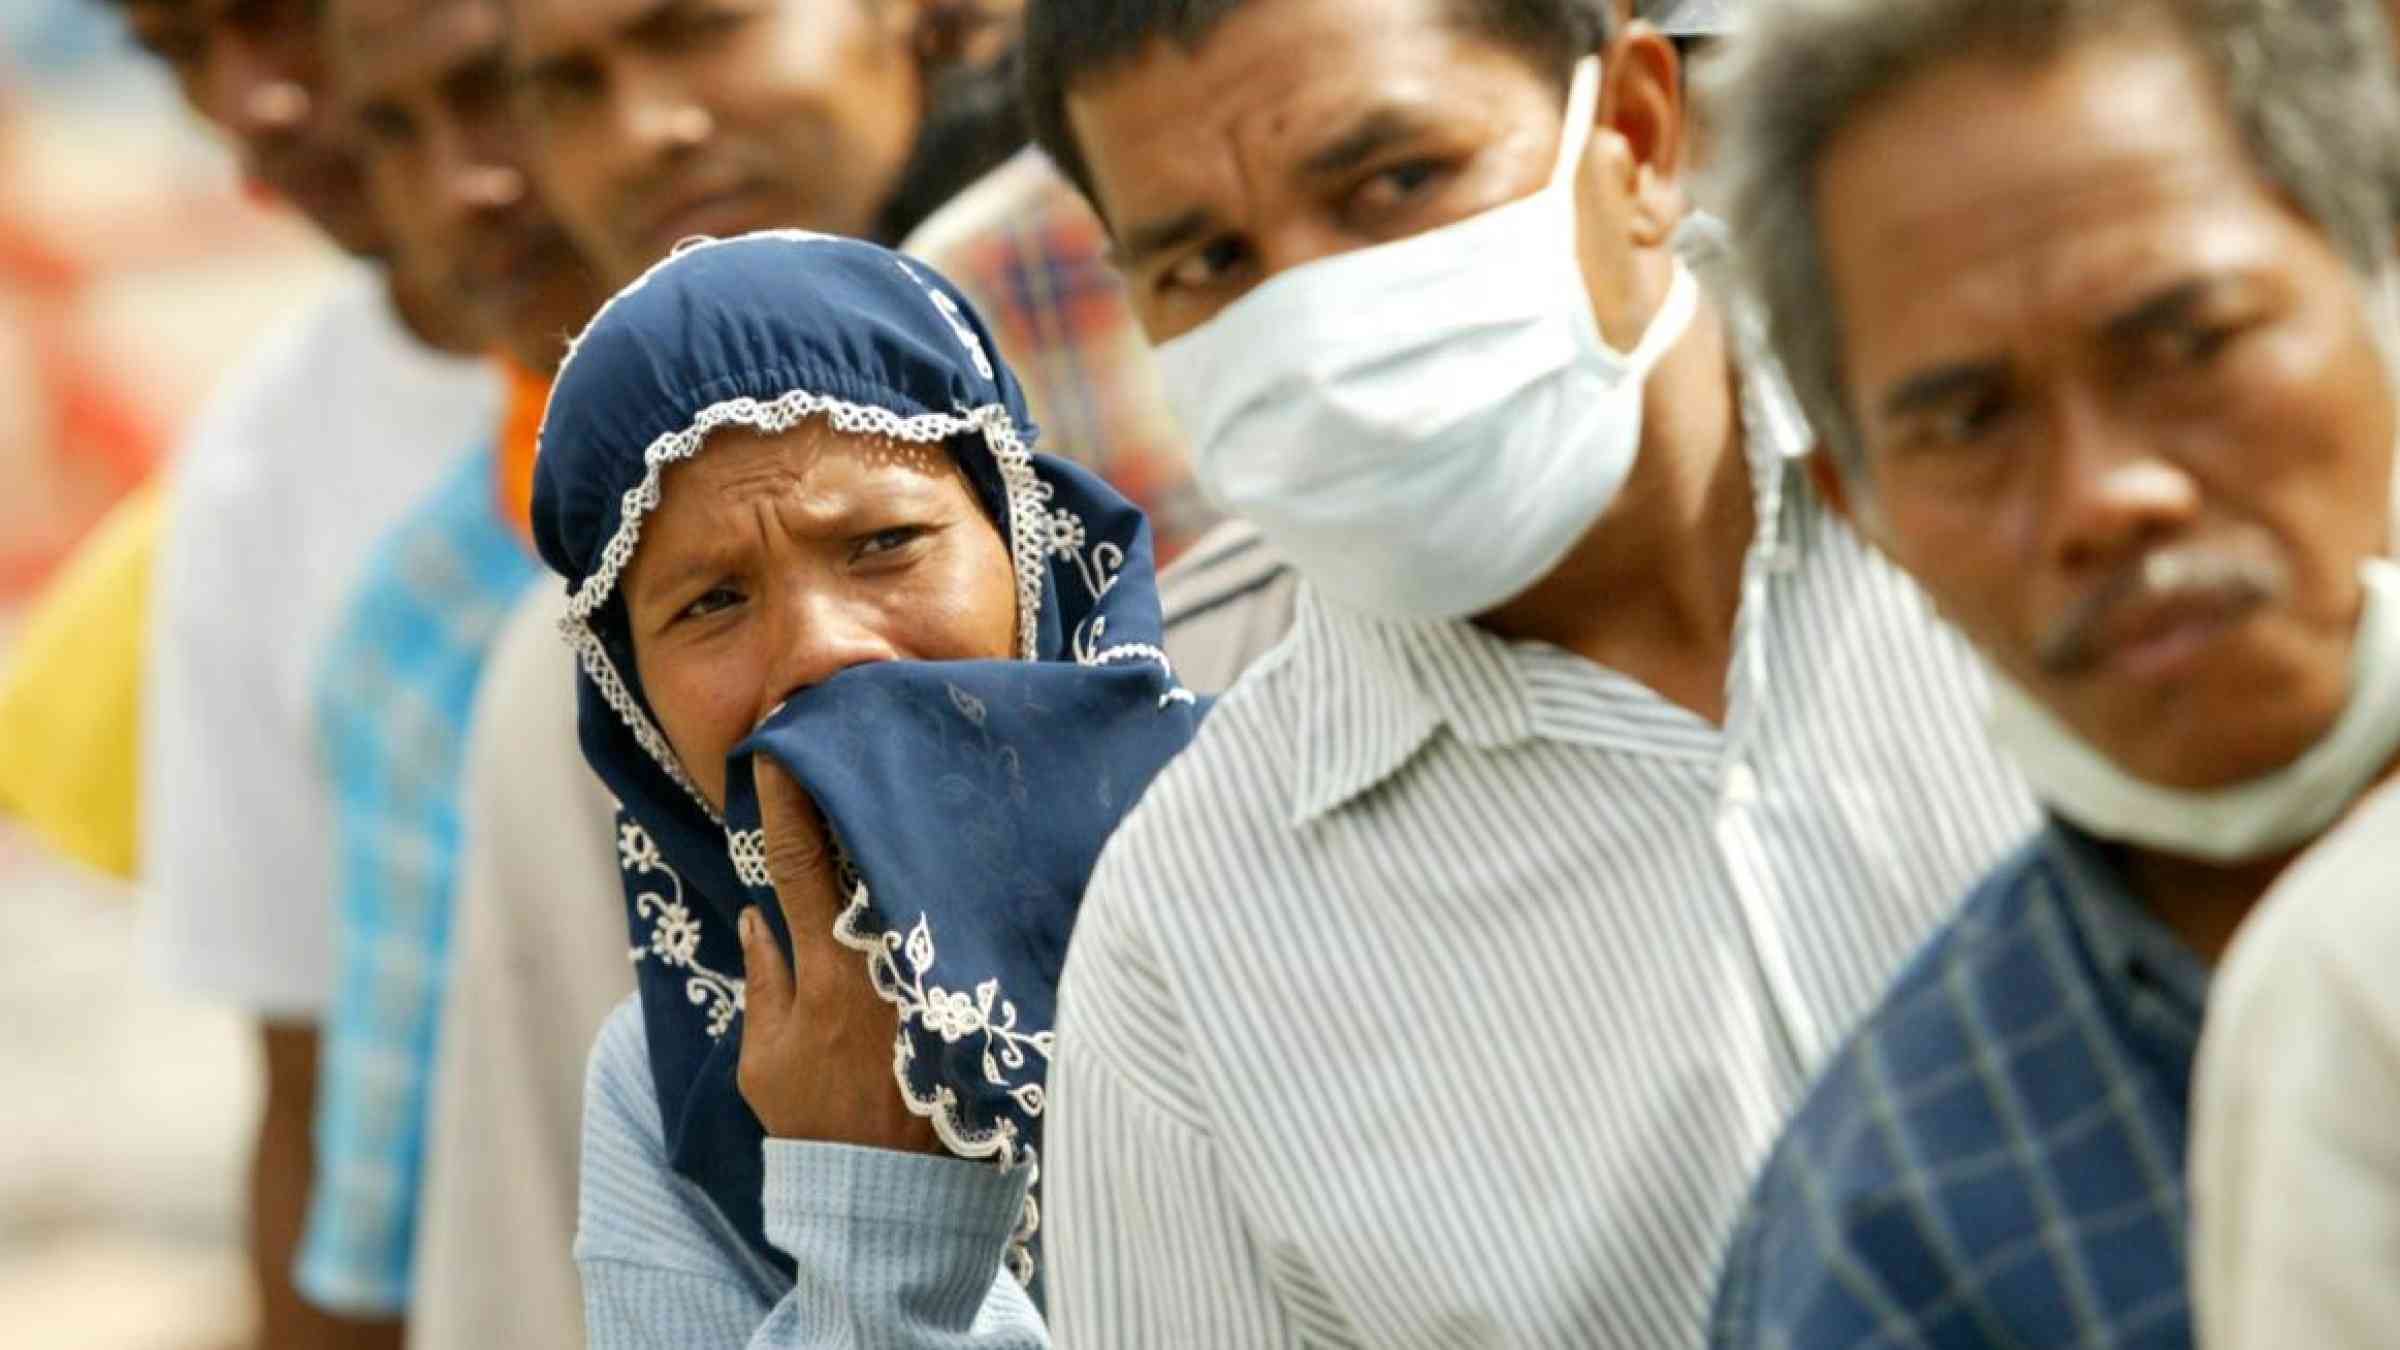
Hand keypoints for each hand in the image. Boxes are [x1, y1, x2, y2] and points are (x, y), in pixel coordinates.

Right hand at [735, 756, 940, 1152]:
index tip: (782, 748)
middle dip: (864, 789)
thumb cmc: (821, 1128)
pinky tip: (963, 834)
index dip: (788, 800)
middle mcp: (887, 957)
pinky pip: (960, 915)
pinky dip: (956, 874)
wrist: (896, 1191)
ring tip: (913, 760)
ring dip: (914, 822)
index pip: (798, 863)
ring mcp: (934, 970)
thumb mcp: (766, 1061)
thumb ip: (766, 982)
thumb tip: (757, 915)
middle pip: (875, 850)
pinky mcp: (971, 990)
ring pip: (922, 876)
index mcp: (827, 969)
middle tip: (862, 726)